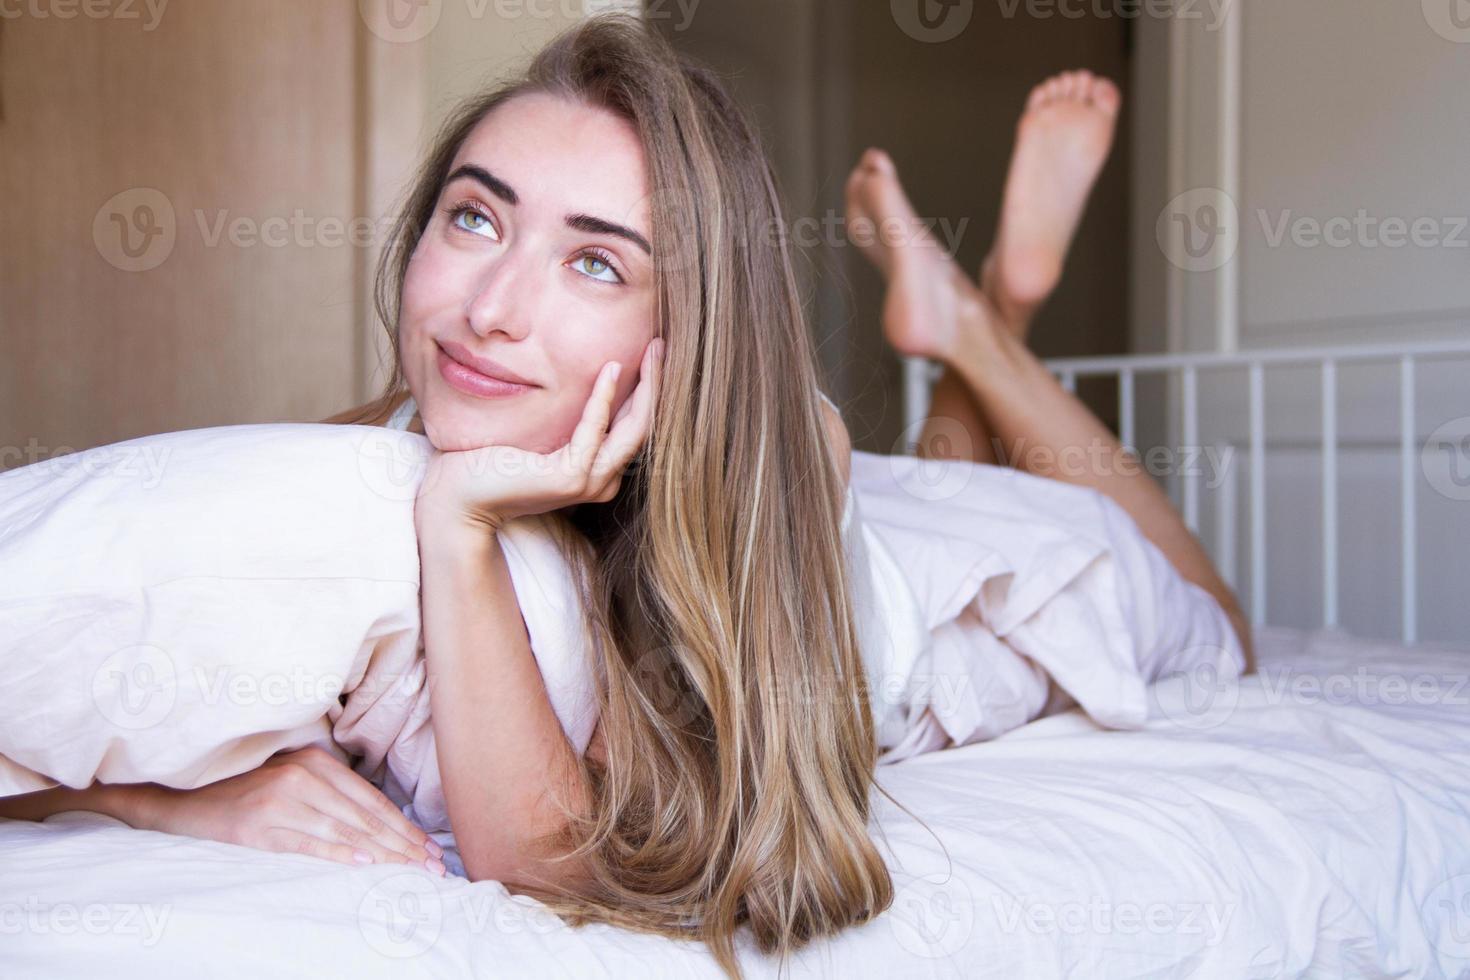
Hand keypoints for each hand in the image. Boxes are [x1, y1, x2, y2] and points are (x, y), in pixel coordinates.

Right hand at [139, 746, 446, 873]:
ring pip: (343, 830)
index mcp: (316, 763)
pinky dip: (339, 854)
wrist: (186, 804)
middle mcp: (302, 776)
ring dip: (382, 853)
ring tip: (409, 871)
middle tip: (432, 867)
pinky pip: (308, 843)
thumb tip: (384, 830)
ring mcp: (280, 800)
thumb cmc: (249, 797)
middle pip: (364, 817)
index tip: (430, 850)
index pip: (372, 800)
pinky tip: (365, 864)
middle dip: (402, 844)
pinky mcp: (259, 826)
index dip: (404, 827)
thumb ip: (333, 797)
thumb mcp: (295, 786)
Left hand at [415, 337, 662, 533]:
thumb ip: (565, 415)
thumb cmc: (489, 459)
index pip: (636, 427)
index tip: (654, 354)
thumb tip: (576, 374)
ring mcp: (588, 483)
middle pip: (644, 427)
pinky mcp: (569, 478)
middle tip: (663, 344)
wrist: (457, 496)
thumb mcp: (539, 431)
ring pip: (633, 430)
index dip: (650, 390)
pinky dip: (604, 398)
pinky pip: (594, 431)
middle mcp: (601, 482)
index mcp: (598, 473)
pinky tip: (610, 368)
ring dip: (647, 386)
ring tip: (653, 351)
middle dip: (657, 383)